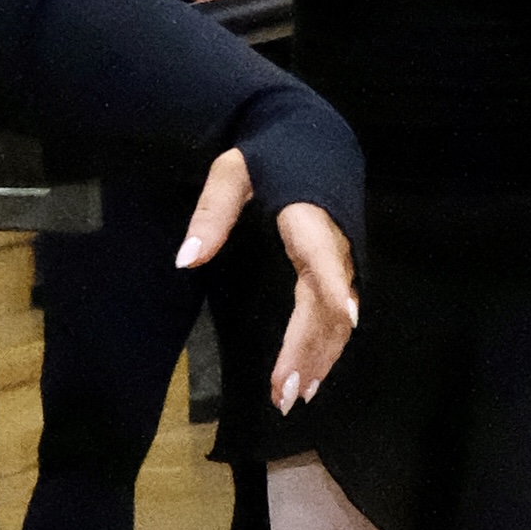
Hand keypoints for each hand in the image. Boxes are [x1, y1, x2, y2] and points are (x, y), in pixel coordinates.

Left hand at [173, 149, 359, 410]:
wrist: (311, 132)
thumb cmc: (268, 150)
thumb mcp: (230, 171)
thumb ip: (211, 214)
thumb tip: (186, 260)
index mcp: (309, 216)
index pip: (325, 257)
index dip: (336, 287)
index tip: (344, 318)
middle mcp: (334, 242)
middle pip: (329, 304)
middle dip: (309, 350)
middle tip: (284, 394)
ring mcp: (342, 257)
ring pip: (338, 316)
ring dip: (318, 358)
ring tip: (293, 397)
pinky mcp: (340, 266)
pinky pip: (337, 313)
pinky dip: (326, 346)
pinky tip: (311, 373)